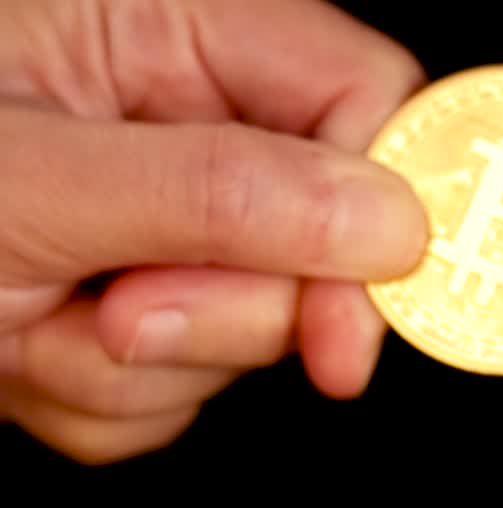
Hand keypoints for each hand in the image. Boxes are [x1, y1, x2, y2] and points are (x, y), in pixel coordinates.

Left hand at [0, 0, 426, 463]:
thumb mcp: (31, 182)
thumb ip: (221, 194)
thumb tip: (391, 223)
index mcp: (172, 33)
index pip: (365, 97)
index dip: (386, 206)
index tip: (353, 320)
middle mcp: (187, 125)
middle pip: (326, 235)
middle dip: (229, 309)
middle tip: (121, 312)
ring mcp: (169, 225)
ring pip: (255, 329)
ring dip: (147, 364)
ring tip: (38, 324)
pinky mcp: (142, 305)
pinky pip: (187, 386)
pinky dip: (107, 399)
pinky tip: (30, 351)